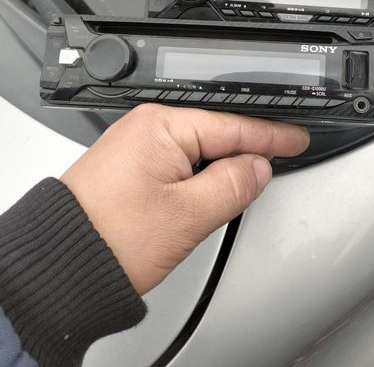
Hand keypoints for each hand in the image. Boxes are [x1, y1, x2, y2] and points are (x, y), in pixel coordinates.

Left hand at [60, 105, 308, 294]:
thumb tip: (258, 167)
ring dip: (220, 169)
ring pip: (197, 151)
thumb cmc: (108, 238)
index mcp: (161, 127)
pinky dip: (198, 176)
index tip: (296, 138)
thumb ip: (233, 185)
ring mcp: (136, 145)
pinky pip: (178, 161)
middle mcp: (146, 127)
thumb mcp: (187, 215)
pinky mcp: (130, 165)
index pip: (232, 126)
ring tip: (241, 188)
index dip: (271, 135)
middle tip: (279, 161)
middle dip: (246, 152)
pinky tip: (207, 193)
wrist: (59, 265)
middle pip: (215, 135)